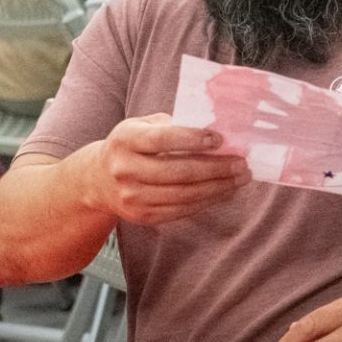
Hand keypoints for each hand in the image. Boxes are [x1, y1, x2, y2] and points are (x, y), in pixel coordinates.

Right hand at [80, 114, 250, 224]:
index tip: (220, 139)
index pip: (162, 139)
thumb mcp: (144, 126)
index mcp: (125, 140)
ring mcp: (132, 196)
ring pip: (183, 195)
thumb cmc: (134, 145)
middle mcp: (124, 169)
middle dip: (215, 168)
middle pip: (177, 172)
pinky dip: (207, 201)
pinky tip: (224, 190)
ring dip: (217, 187)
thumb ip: (174, 125)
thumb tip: (218, 128)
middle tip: (241, 163)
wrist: (100, 179)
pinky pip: (181, 210)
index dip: (192, 139)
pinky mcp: (142, 216)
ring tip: (240, 178)